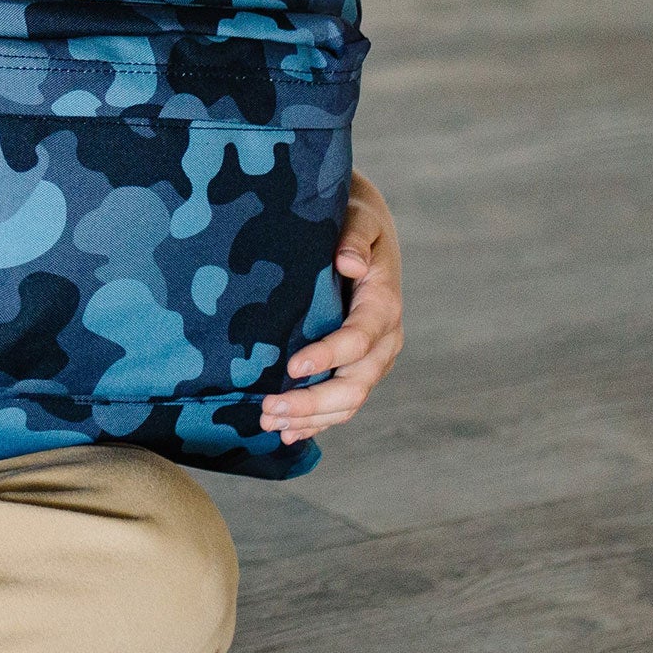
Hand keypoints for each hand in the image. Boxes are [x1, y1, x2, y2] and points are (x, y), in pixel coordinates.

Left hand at [261, 171, 404, 444]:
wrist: (361, 233)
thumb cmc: (354, 221)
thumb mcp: (357, 218)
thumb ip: (353, 238)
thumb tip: (350, 262)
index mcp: (383, 303)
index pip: (358, 338)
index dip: (328, 355)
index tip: (291, 366)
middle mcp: (384, 339)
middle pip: (355, 384)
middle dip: (313, 402)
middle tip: (268, 407)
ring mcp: (371, 359)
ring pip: (348, 402)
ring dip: (310, 418)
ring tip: (268, 421)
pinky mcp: (355, 368)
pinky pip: (340, 404)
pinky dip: (315, 422)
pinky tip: (286, 434)